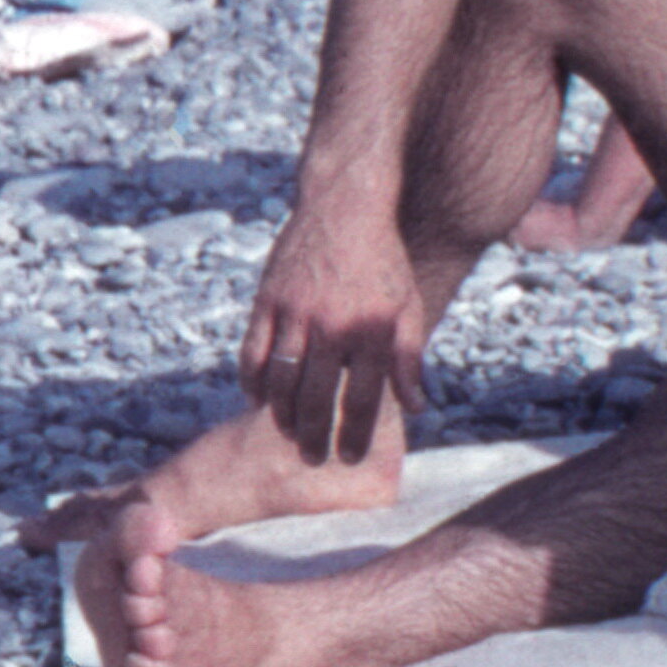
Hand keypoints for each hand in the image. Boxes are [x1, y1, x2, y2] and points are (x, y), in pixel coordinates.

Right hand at [236, 199, 425, 463]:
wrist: (346, 206)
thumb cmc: (383, 261)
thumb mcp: (408, 307)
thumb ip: (409, 359)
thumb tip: (415, 408)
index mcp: (371, 331)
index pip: (363, 400)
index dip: (355, 436)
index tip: (349, 460)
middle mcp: (333, 325)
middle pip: (317, 399)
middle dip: (315, 438)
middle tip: (313, 460)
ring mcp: (296, 312)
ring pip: (282, 381)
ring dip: (282, 417)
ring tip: (290, 435)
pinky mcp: (268, 298)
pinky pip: (253, 352)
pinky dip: (252, 382)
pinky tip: (257, 401)